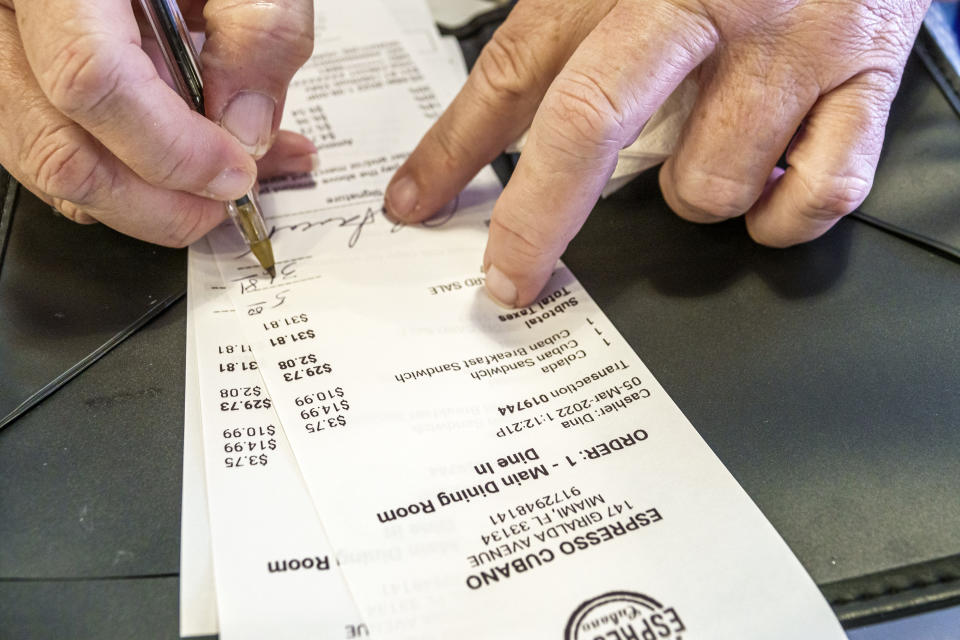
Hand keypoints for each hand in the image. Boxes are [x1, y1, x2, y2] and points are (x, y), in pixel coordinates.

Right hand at [0, 0, 314, 245]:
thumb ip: (260, 30)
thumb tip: (247, 127)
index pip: (92, 80)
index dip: (171, 150)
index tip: (234, 172)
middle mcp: (5, 5)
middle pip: (57, 145)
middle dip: (156, 202)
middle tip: (224, 201)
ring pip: (45, 158)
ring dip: (140, 197)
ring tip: (212, 182)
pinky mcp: (14, 65)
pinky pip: (49, 140)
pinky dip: (121, 169)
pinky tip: (181, 159)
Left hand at [384, 0, 928, 307]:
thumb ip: (570, 40)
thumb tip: (498, 128)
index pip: (512, 71)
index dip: (453, 151)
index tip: (416, 205)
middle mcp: (699, 7)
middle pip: (588, 125)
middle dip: (536, 222)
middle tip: (510, 277)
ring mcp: (782, 46)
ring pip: (704, 186)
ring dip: (694, 194)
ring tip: (713, 148)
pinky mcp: (862, 78)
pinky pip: (810, 196)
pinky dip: (781, 214)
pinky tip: (772, 179)